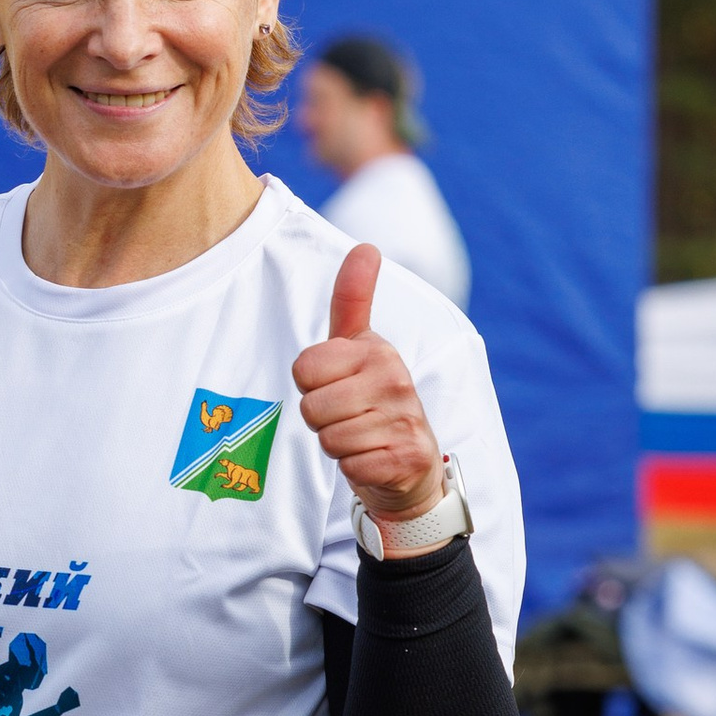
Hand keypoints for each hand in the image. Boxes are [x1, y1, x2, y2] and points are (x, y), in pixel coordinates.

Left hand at [294, 247, 446, 540]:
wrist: (412, 465)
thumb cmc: (373, 403)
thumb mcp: (359, 349)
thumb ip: (353, 300)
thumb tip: (366, 246)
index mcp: (376, 349)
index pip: (303, 369)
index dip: (311, 386)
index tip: (338, 388)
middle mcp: (395, 378)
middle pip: (312, 407)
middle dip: (322, 421)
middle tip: (350, 419)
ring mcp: (404, 418)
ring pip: (329, 438)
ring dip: (338, 446)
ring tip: (363, 438)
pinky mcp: (406, 456)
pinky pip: (350, 465)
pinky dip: (355, 469)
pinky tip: (375, 459)